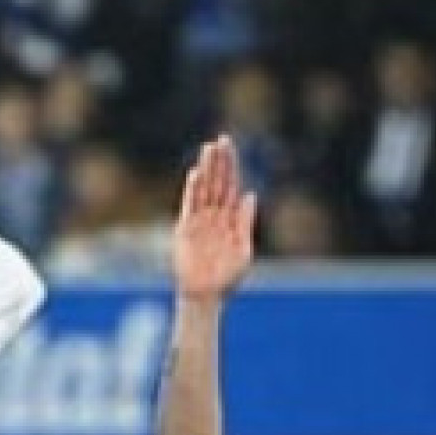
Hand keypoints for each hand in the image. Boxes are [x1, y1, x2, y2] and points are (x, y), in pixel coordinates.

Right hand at [171, 135, 256, 302]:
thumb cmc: (227, 277)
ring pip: (204, 189)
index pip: (230, 186)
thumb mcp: (244, 249)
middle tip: (221, 139)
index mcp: (230, 219)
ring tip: (208, 149)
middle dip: (219, 161)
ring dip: (207, 169)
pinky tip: (197, 175)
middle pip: (217, 182)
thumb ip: (244, 221)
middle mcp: (214, 216)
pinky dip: (193, 190)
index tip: (230, 147)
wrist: (207, 295)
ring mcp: (199, 221)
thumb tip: (249, 195)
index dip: (231, 166)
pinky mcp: (186, 229)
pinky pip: (190, 205)